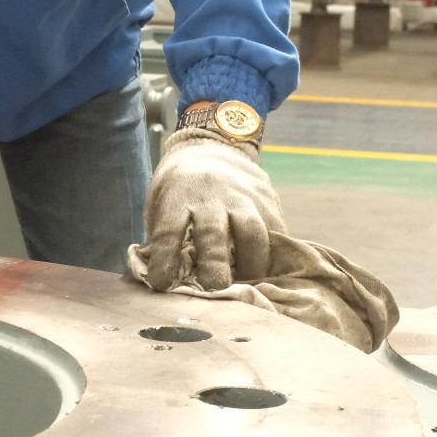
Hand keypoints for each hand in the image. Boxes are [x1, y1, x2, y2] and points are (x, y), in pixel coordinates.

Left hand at [138, 127, 285, 290]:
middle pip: (212, 232)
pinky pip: (275, 228)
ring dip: (251, 262)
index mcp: (177, 196)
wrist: (211, 149)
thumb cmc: (180, 191)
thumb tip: (167, 282)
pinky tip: (267, 268)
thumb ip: (162, 239)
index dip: (165, 259)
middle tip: (215, 287)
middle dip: (214, 263)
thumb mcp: (161, 205)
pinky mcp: (266, 196)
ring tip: (248, 282)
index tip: (163, 283)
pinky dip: (273, 252)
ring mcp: (241, 194)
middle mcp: (209, 194)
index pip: (167, 231)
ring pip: (252, 230)